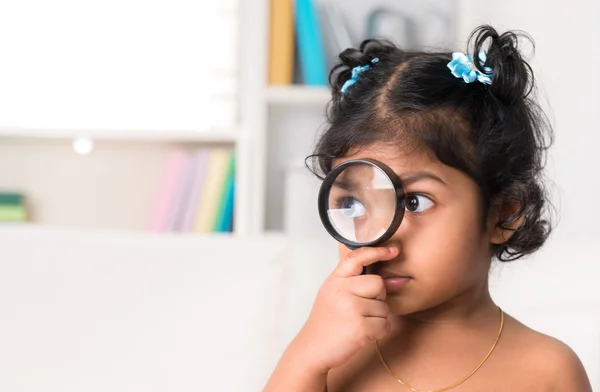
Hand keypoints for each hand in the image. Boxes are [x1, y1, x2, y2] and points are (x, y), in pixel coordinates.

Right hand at [296, 246, 397, 371]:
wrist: (312, 349)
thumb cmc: (326, 321)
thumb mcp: (333, 294)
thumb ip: (357, 283)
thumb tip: (396, 281)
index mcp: (335, 279)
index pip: (357, 258)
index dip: (377, 252)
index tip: (393, 250)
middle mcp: (342, 290)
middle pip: (378, 283)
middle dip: (377, 297)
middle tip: (360, 309)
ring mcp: (351, 308)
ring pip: (384, 307)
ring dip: (377, 318)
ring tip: (357, 323)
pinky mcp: (360, 327)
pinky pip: (384, 325)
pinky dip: (378, 332)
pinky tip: (362, 334)